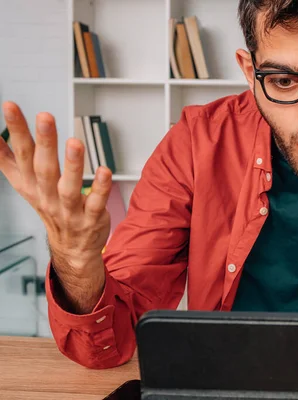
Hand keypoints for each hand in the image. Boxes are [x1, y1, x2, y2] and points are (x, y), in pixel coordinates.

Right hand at [0, 101, 111, 312]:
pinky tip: (104, 170)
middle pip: (43, 168)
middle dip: (43, 142)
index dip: (15, 131)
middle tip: (45, 116)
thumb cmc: (50, 208)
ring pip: (68, 187)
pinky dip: (100, 187)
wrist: (72, 249)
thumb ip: (8, 161)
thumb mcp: (25, 186)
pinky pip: (96, 202)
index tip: (10, 106)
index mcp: (30, 185)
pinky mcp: (91, 218)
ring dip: (72, 165)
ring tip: (74, 142)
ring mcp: (69, 209)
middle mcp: (47, 196)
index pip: (20, 154)